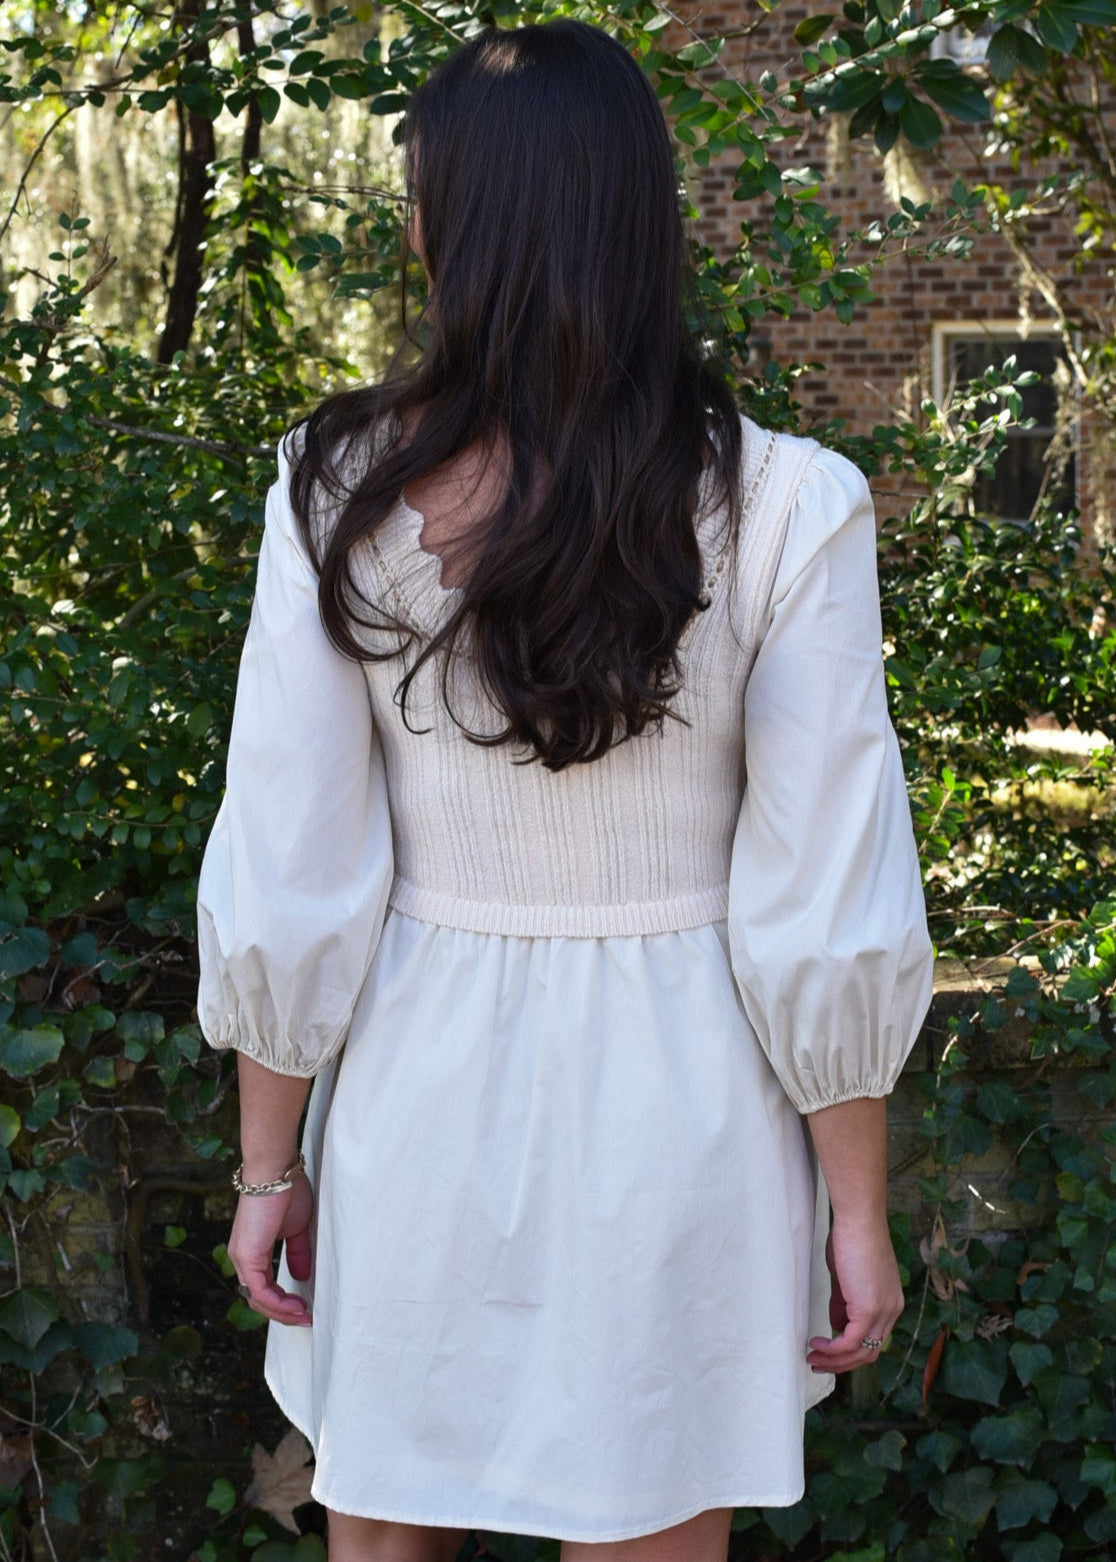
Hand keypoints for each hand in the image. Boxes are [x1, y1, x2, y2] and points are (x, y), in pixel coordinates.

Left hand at [228, 1170, 314, 1327]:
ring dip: (282, 1312)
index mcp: (251, 1250)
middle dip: (283, 1313)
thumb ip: (297, 1253)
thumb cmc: (287, 1190)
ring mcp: (241, 1257)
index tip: (306, 1307)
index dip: (283, 1302)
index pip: (262, 1288)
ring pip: (257, 1300)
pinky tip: (296, 1306)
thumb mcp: (297, 1228)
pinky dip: (277, 1303)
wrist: (276, 1171)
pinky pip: (259, 1291)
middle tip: (306, 1318)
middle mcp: (241, 1257)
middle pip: (258, 1299)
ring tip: (304, 1315)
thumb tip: (302, 1276)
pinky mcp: (246, 1256)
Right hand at [806, 1213, 904, 1374]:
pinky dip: (832, 1349)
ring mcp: (883, 1312)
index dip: (851, 1351)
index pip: (874, 1339)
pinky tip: (816, 1344)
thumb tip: (836, 1324)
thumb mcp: (848, 1277)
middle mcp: (892, 1311)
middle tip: (818, 1362)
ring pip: (861, 1353)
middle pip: (870, 1353)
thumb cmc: (851, 1239)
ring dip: (835, 1361)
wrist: (858, 1220)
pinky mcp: (869, 1309)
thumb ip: (844, 1302)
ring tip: (812, 1358)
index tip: (828, 1352)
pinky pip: (850, 1342)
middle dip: (842, 1363)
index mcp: (891, 1303)